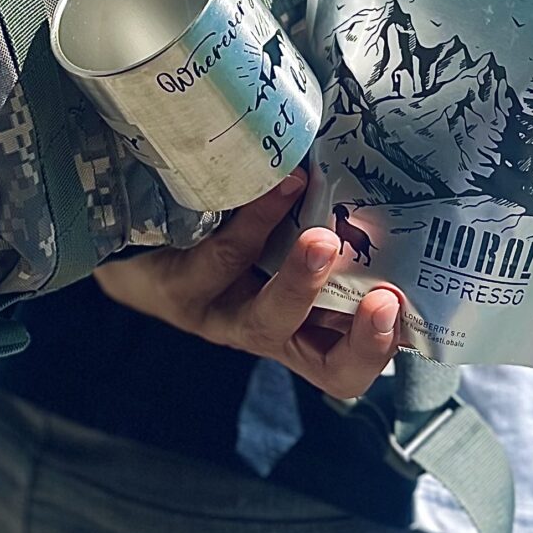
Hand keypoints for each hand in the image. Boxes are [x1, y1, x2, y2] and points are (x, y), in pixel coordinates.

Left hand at [93, 171, 400, 400]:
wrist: (128, 238)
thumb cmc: (221, 230)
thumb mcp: (279, 232)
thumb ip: (327, 216)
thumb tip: (392, 166)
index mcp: (300, 327)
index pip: (350, 364)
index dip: (380, 351)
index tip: (404, 308)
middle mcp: (265, 332)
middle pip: (324, 366)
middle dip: (361, 339)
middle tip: (385, 298)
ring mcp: (220, 316)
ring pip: (265, 321)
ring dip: (300, 282)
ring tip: (322, 238)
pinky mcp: (179, 289)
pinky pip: (221, 260)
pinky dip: (255, 220)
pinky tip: (277, 184)